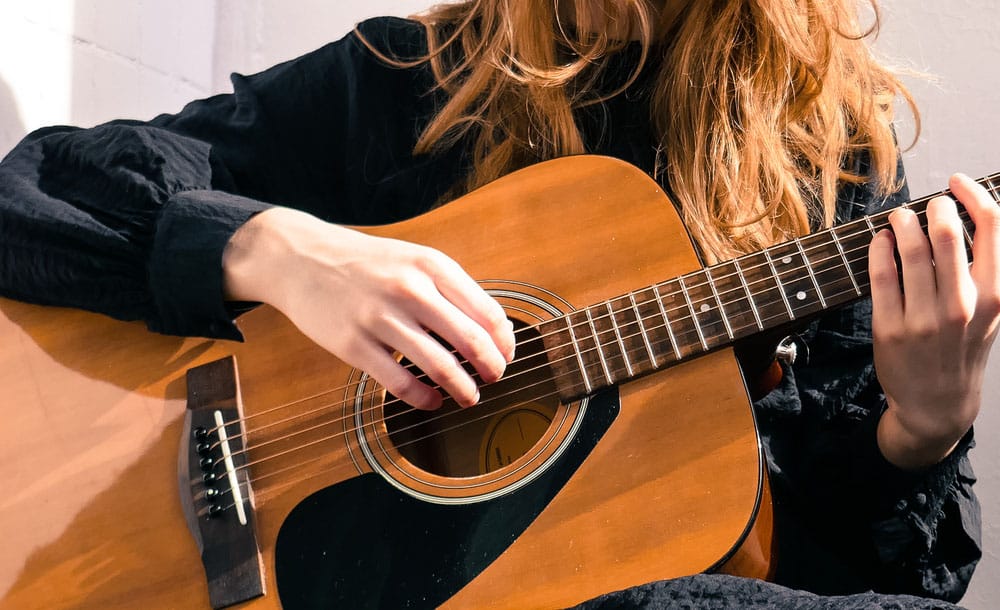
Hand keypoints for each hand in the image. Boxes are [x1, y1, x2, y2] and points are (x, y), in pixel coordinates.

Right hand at [222, 207, 515, 409]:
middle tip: (495, 380)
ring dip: (463, 389)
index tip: (507, 356)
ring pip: (439, 367)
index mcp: (431, 266)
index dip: (504, 342)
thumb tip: (494, 331)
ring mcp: (380, 318)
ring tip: (469, 397)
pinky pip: (400, 383)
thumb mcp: (414, 260)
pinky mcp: (354, 345)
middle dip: (491, 368)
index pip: (487, 312)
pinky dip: (424, 398)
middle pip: (470, 341)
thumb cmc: (366, 264)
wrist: (301, 259)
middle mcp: (410, 290)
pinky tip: (432, 400)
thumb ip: (451, 290)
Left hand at [869, 173, 999, 468]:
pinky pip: (880, 275)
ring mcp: (924, 318)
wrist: (938, 405)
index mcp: (996, 296)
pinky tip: (879, 241)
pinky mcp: (890, 328)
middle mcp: (962, 305)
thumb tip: (965, 217)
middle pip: (947, 233)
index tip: (956, 182)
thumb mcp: (990, 312)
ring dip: (900, 223)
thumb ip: (985, 270)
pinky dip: (878, 249)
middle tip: (925, 205)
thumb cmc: (963, 350)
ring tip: (898, 218)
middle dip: (933, 207)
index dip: (973, 194)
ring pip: (909, 250)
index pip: (993, 227)